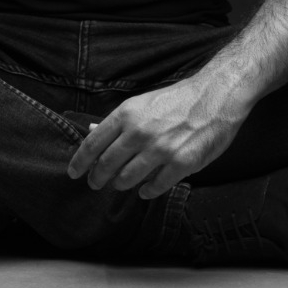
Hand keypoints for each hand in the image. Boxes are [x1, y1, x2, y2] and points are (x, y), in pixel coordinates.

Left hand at [66, 76, 246, 198]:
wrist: (214, 96)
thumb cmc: (176, 99)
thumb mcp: (142, 103)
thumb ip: (118, 122)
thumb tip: (91, 132)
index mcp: (127, 114)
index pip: (93, 143)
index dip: (80, 162)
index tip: (73, 173)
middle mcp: (140, 132)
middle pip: (106, 165)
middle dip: (98, 178)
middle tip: (96, 183)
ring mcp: (160, 149)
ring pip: (128, 179)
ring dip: (121, 185)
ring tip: (122, 184)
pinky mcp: (181, 163)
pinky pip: (155, 187)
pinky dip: (147, 191)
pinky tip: (145, 189)